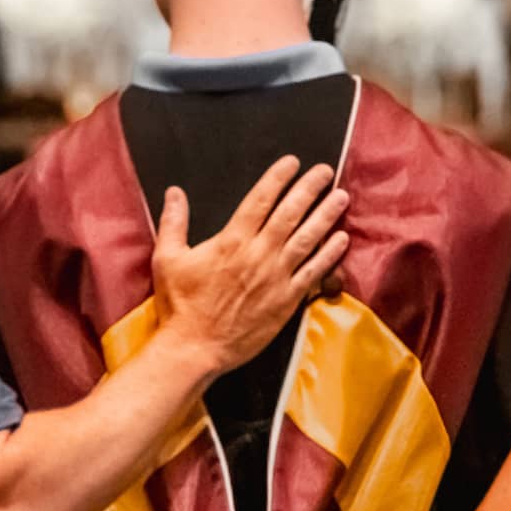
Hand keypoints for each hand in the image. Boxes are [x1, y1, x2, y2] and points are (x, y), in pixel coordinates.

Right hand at [152, 157, 349, 379]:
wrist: (195, 348)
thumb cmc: (180, 304)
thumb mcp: (168, 258)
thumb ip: (174, 222)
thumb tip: (174, 192)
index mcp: (232, 240)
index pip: (261, 199)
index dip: (278, 178)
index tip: (293, 162)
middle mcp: (259, 253)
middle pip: (290, 213)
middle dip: (310, 188)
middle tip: (325, 171)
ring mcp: (277, 277)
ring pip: (308, 239)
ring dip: (326, 215)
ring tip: (341, 196)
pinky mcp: (287, 300)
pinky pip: (314, 272)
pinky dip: (330, 254)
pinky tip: (342, 238)